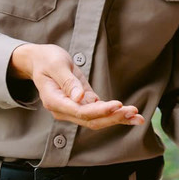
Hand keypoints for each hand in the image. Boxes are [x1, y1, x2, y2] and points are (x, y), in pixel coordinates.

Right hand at [9, 43, 143, 129]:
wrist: (41, 61)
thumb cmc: (47, 60)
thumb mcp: (56, 65)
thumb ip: (68, 82)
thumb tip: (80, 98)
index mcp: (54, 101)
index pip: (79, 111)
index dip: (99, 111)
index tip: (117, 105)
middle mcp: (64, 110)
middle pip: (90, 120)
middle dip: (113, 117)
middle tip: (133, 112)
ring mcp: (73, 109)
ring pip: (97, 119)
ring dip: (118, 119)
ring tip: (137, 117)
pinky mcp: (83, 104)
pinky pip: (100, 112)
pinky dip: (116, 114)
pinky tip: (131, 115)